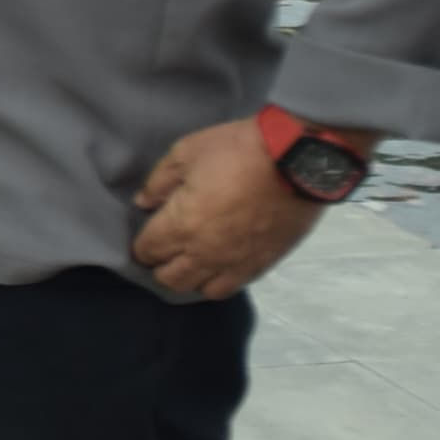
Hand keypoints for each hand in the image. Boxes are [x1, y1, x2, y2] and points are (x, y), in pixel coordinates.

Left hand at [131, 117, 326, 300]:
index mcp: (181, 224)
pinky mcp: (263, 264)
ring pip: (202, 290)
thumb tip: (144, 202)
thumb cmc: (237, 150)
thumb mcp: (186, 152)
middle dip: (160, 267)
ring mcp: (236, 262)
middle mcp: (206, 252)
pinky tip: (218, 265)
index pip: (148, 251)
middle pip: (170, 279)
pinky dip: (220, 280)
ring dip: (190, 278)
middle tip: (163, 251)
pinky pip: (234, 286)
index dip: (141, 245)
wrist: (297, 160)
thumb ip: (158, 182)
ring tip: (190, 262)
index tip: (145, 236)